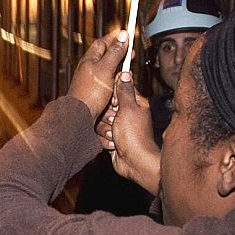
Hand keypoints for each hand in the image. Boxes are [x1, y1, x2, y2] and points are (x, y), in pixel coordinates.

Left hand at [69, 30, 130, 120]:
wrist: (80, 115)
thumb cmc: (90, 92)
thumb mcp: (106, 69)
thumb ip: (115, 52)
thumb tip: (123, 35)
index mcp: (90, 59)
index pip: (102, 42)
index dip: (115, 38)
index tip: (127, 34)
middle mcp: (89, 68)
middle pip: (106, 56)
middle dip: (120, 55)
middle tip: (131, 54)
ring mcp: (91, 80)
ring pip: (109, 71)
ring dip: (118, 71)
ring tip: (126, 71)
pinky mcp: (95, 92)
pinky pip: (108, 84)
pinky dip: (115, 84)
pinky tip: (119, 86)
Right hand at [105, 72, 161, 194]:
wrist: (135, 163)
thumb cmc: (135, 136)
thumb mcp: (129, 108)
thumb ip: (125, 90)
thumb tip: (125, 72)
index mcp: (135, 102)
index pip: (118, 88)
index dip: (112, 94)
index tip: (114, 102)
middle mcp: (127, 113)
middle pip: (105, 104)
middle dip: (106, 115)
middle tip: (114, 121)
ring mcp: (119, 126)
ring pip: (100, 119)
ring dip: (104, 128)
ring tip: (114, 135)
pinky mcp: (112, 137)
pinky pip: (99, 133)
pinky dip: (104, 139)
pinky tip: (113, 144)